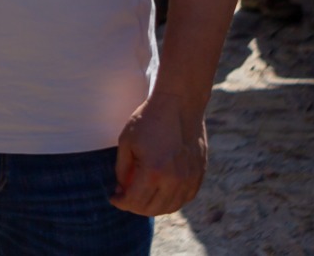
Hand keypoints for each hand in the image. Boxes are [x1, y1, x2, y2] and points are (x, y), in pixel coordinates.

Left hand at [111, 92, 207, 214]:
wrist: (178, 104)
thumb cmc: (148, 120)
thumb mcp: (126, 142)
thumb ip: (122, 169)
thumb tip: (121, 189)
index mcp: (153, 172)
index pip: (135, 201)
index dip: (121, 202)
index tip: (114, 197)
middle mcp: (174, 180)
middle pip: (152, 208)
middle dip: (135, 206)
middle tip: (125, 197)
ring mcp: (190, 179)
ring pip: (170, 207)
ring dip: (153, 206)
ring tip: (141, 196)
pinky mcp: (199, 175)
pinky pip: (185, 198)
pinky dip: (171, 200)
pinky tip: (160, 192)